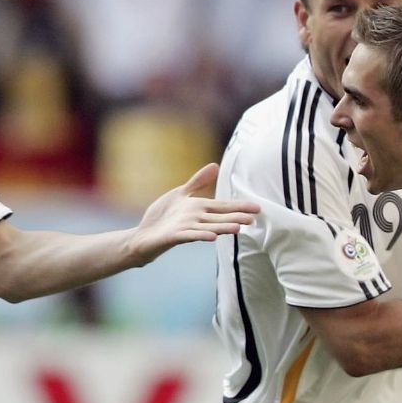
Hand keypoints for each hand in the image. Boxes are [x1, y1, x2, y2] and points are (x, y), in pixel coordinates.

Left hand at [131, 163, 258, 261]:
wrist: (143, 236)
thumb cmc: (163, 216)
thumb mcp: (181, 194)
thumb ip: (198, 182)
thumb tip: (215, 165)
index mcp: (199, 209)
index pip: (223, 207)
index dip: (239, 206)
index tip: (257, 207)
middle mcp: (196, 220)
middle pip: (219, 218)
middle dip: (236, 217)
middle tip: (254, 219)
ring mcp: (186, 228)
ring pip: (208, 227)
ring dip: (223, 228)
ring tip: (239, 228)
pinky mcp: (174, 236)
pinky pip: (189, 235)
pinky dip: (201, 235)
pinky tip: (213, 236)